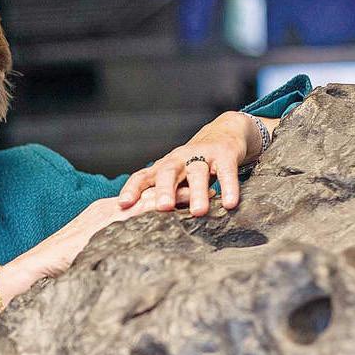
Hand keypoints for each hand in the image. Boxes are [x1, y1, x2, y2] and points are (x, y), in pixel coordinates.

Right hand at [24, 184, 208, 278]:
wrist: (36, 266)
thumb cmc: (61, 266)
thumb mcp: (94, 256)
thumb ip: (113, 250)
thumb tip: (132, 258)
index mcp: (107, 214)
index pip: (144, 200)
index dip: (169, 195)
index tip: (193, 192)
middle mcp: (108, 210)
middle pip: (150, 196)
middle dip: (178, 191)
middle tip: (207, 187)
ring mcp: (104, 216)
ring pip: (146, 202)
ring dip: (174, 198)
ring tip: (202, 195)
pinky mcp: (102, 227)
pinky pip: (134, 217)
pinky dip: (157, 213)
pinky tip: (177, 213)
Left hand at [116, 111, 262, 217]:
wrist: (224, 132)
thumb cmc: (193, 164)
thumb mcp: (175, 177)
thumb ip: (163, 195)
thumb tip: (143, 222)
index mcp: (163, 167)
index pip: (143, 176)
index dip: (132, 189)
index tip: (124, 204)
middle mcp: (179, 159)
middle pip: (168, 172)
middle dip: (165, 190)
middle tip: (163, 207)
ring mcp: (202, 155)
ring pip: (197, 173)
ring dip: (197, 192)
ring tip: (199, 212)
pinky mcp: (225, 155)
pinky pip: (227, 172)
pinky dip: (228, 187)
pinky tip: (230, 203)